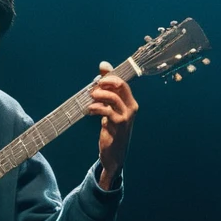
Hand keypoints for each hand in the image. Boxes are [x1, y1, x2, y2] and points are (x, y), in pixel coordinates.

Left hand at [87, 61, 138, 187]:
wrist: (114, 154)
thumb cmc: (112, 129)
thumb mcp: (109, 109)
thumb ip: (107, 91)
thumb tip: (104, 66)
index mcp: (130, 102)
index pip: (122, 82)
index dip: (109, 76)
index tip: (98, 77)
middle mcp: (131, 107)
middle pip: (120, 85)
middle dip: (104, 83)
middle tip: (92, 88)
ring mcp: (126, 116)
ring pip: (112, 97)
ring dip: (98, 95)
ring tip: (90, 100)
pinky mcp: (118, 125)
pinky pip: (107, 111)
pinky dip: (96, 108)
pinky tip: (89, 110)